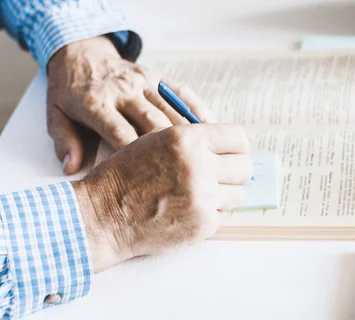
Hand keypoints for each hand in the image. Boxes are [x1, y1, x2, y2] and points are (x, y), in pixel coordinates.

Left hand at [47, 36, 213, 173]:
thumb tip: (73, 167)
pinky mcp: (156, 75)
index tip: (151, 178)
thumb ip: (64, 141)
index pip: (120, 132)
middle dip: (171, 147)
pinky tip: (211, 126)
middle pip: (152, 121)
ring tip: (206, 154)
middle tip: (187, 170)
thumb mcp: (54, 115)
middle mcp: (122, 90)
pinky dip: (197, 108)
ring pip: (170, 108)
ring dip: (190, 132)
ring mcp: (142, 80)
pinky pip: (181, 91)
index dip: (136, 156)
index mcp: (95, 103)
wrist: (79, 52)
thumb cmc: (69, 91)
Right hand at [72, 124, 251, 271]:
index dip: (236, 146)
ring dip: (224, 193)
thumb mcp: (157, 141)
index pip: (238, 137)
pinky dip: (210, 213)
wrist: (103, 215)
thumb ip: (194, 139)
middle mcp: (198, 165)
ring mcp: (202, 196)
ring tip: (199, 194)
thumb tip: (232, 145)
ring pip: (238, 192)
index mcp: (187, 139)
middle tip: (219, 176)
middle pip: (244, 166)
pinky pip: (223, 214)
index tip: (231, 154)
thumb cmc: (126, 176)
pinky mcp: (202, 223)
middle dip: (234, 171)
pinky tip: (188, 210)